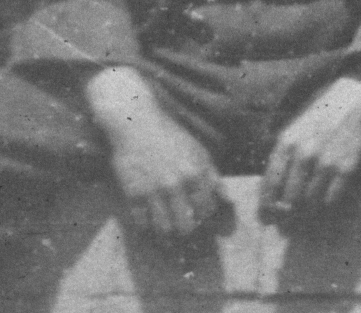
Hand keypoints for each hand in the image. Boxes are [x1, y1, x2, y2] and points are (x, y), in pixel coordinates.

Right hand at [88, 69, 222, 239]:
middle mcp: (176, 185)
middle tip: (183, 228)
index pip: (206, 211)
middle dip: (186, 231)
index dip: (204, 218)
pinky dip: (146, 228)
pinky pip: (141, 223)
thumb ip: (213, 178)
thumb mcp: (199, 153)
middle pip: (185, 226)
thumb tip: (227, 201)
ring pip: (163, 229)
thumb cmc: (172, 138)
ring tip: (168, 234)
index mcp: (196, 174)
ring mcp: (153, 191)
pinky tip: (149, 224)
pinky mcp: (132, 194)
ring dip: (166, 234)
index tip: (199, 218)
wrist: (138, 126)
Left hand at [260, 74, 360, 219]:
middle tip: (289, 220)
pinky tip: (325, 202)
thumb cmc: (319, 118)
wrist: (354, 100)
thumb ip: (280, 159)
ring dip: (308, 212)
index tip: (267, 218)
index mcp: (286, 144)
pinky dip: (327, 206)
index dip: (266, 207)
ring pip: (310, 202)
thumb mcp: (292, 132)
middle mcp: (304, 154)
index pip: (270, 185)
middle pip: (289, 199)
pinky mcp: (347, 168)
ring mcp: (327, 162)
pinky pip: (332, 200)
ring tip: (308, 214)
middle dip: (287, 214)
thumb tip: (271, 195)